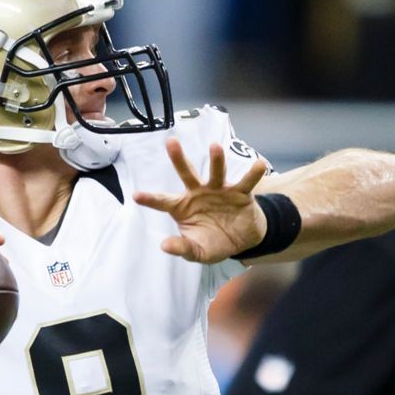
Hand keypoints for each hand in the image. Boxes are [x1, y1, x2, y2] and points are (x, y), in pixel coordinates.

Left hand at [134, 138, 269, 263]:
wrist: (242, 241)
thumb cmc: (214, 242)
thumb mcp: (197, 251)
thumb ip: (182, 248)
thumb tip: (164, 245)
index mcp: (183, 208)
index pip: (163, 201)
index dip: (150, 199)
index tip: (136, 196)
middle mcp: (199, 194)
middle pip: (187, 174)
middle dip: (178, 158)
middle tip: (171, 143)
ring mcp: (219, 191)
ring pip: (216, 172)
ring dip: (216, 160)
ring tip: (215, 147)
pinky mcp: (240, 193)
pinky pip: (246, 182)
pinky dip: (253, 173)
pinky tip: (259, 164)